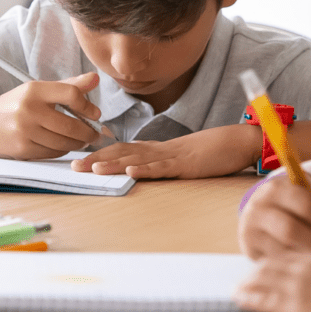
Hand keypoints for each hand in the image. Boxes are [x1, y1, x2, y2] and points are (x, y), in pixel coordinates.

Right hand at [0, 72, 103, 158]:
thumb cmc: (15, 105)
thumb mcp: (38, 90)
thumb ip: (68, 85)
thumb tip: (96, 78)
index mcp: (34, 90)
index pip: (71, 94)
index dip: (87, 106)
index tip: (95, 113)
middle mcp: (28, 109)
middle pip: (72, 125)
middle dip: (89, 132)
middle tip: (96, 134)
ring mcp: (24, 130)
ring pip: (64, 142)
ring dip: (78, 143)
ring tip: (82, 140)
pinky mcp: (22, 149)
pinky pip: (53, 153)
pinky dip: (63, 150)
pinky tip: (63, 145)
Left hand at [70, 124, 258, 178]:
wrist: (237, 141)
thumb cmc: (211, 151)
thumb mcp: (181, 159)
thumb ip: (161, 163)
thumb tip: (140, 169)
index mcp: (157, 150)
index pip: (122, 150)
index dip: (99, 154)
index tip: (78, 161)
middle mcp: (160, 150)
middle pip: (123, 152)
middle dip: (97, 158)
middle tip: (73, 166)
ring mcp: (173, 156)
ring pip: (139, 158)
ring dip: (115, 163)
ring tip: (94, 168)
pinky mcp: (188, 164)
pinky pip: (165, 167)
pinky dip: (147, 168)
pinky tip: (132, 170)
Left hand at [235, 252, 310, 311]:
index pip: (288, 256)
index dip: (272, 262)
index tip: (263, 266)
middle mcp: (306, 270)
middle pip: (271, 267)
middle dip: (255, 273)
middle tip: (243, 277)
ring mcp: (300, 288)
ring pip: (264, 281)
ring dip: (247, 284)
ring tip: (236, 289)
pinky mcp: (298, 308)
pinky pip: (266, 301)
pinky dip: (250, 298)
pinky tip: (240, 298)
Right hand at [238, 175, 310, 258]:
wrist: (262, 216)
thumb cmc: (292, 206)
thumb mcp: (309, 198)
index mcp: (275, 189)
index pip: (305, 203)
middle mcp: (257, 208)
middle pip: (291, 231)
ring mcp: (250, 230)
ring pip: (283, 250)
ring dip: (307, 255)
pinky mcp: (250, 250)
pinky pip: (278, 262)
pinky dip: (296, 262)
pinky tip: (307, 258)